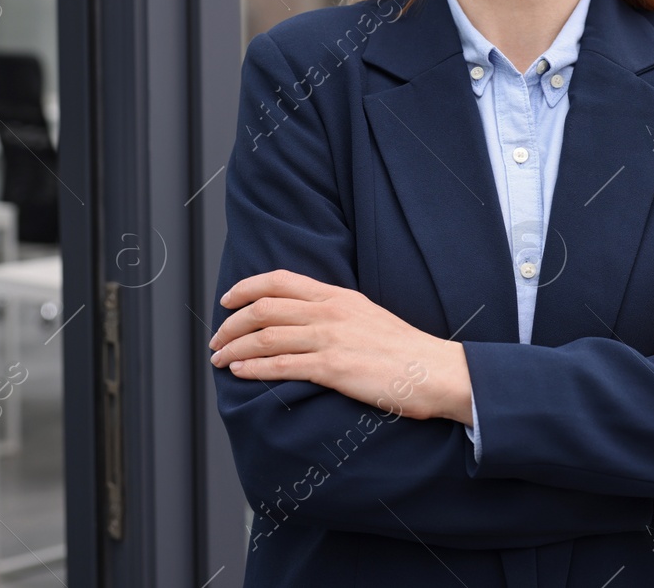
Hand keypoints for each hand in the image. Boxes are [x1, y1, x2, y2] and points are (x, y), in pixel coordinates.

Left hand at [209, 269, 473, 425]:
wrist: (437, 371)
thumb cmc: (404, 350)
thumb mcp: (367, 316)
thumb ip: (335, 312)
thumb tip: (304, 319)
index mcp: (337, 296)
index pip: (279, 281)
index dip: (245, 288)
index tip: (227, 301)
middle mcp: (330, 311)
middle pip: (264, 308)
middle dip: (231, 323)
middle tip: (217, 338)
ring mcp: (330, 338)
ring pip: (266, 336)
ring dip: (235, 347)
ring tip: (220, 358)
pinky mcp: (333, 368)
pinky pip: (281, 364)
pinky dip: (253, 368)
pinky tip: (239, 372)